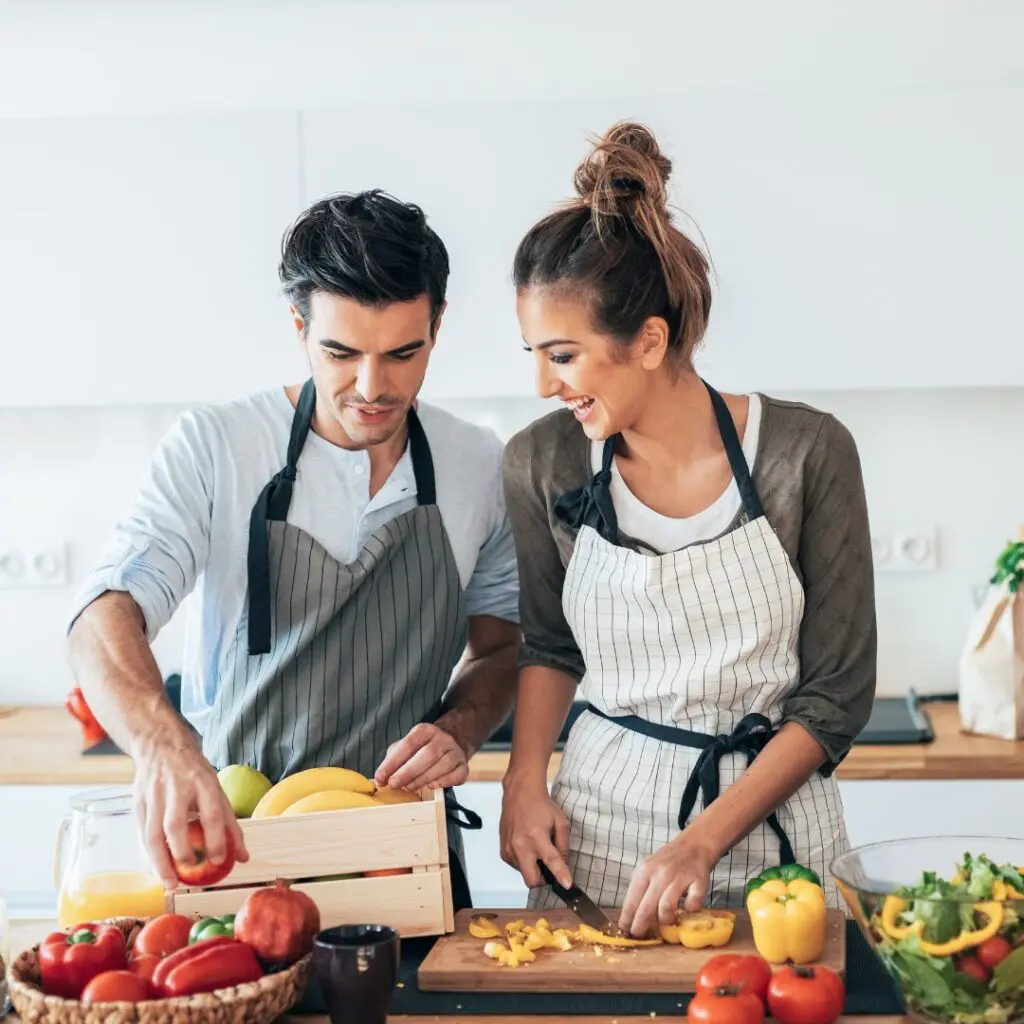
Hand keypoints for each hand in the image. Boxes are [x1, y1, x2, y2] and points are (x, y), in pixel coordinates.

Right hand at [133, 738, 247, 888]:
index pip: (211, 813)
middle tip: (188, 874)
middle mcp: (177, 788)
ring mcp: (154, 794)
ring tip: (170, 882)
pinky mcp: (138, 801)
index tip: (218, 860)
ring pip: (152, 833)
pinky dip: (150, 853)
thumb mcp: (216, 789)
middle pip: (175, 824)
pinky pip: (142, 833)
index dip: (215, 838)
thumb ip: (229, 823)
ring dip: (160, 861)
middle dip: (181, 852)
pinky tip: (158, 868)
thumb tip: (243, 857)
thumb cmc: (194, 773)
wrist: (162, 746)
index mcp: (203, 782)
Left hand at [374, 722, 467, 791]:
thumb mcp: (405, 747)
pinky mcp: (464, 766)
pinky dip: (444, 781)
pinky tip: (432, 786)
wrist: (450, 742)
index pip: (408, 744)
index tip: (380, 777)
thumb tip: (380, 778)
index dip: (393, 762)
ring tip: (408, 788)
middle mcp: (442, 739)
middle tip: (393, 784)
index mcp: (425, 731)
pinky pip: (457, 774)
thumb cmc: (422, 749)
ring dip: (423, 779)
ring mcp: (455, 751)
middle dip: (408, 771)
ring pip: (443, 764)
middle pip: (428, 754)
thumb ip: (392, 760)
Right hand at [499, 775, 571, 888]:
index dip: (561, 876)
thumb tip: (564, 865)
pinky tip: (527, 846)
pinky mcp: (503, 852)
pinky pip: (517, 866)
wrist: (519, 794)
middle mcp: (521, 845)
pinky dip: (524, 862)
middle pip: (532, 880)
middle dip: (543, 880)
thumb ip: (563, 845)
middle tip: (549, 868)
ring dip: (533, 868)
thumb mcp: (560, 822)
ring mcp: (509, 849)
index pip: (552, 862)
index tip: (567, 885)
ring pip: (524, 874)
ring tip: (536, 848)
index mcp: (537, 836)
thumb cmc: (541, 806)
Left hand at [618, 833, 714, 937]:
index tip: (624, 931)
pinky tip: (687, 908)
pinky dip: (690, 909)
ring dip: (664, 919)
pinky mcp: (698, 881)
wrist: (693, 846)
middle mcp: (660, 873)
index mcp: (644, 871)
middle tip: (638, 934)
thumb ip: (641, 890)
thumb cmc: (667, 863)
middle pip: (646, 906)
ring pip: (666, 906)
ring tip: (665, 922)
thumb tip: (630, 919)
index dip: (627, 918)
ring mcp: (679, 877)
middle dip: (640, 925)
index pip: (631, 900)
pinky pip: (693, 902)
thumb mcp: (648, 870)